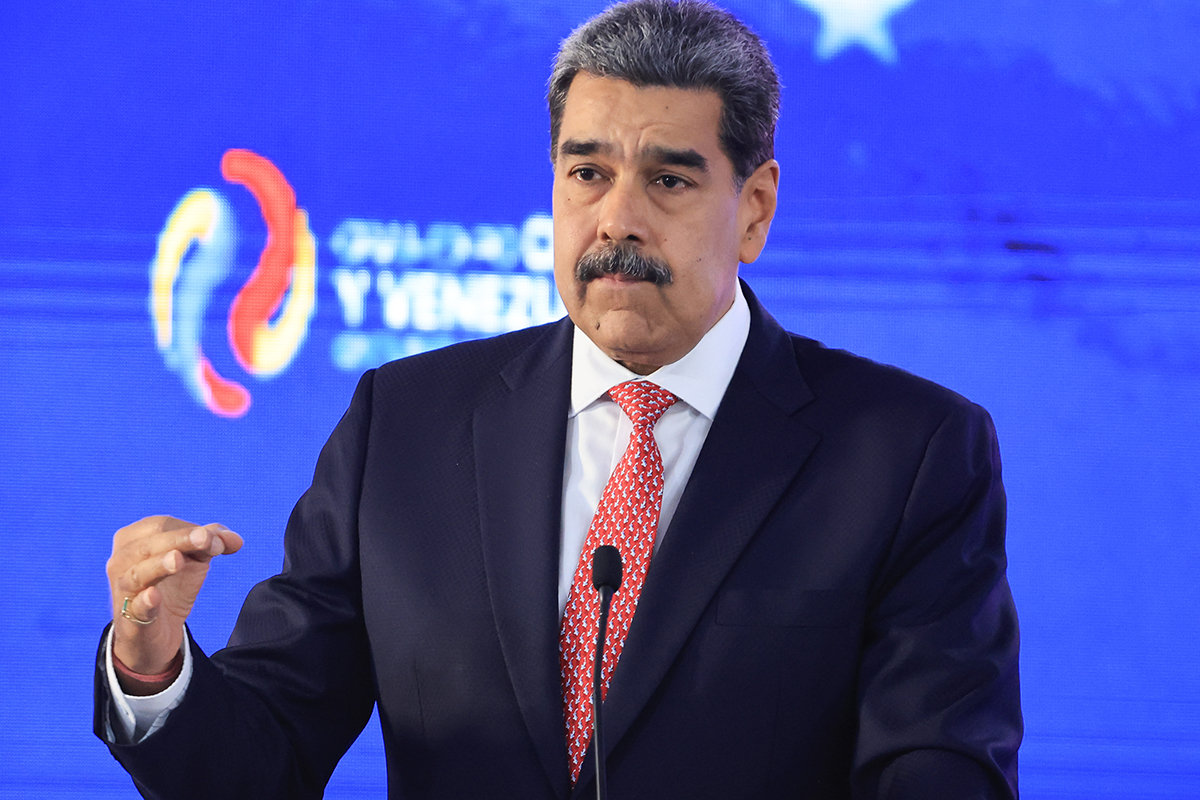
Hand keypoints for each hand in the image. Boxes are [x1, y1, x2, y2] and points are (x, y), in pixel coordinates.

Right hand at [107, 516, 243, 675]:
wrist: (157, 633)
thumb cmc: (172, 587)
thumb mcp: (194, 560)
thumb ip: (213, 543)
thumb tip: (235, 539)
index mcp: (134, 539)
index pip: (161, 525)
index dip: (190, 529)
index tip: (218, 542)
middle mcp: (122, 561)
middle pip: (149, 544)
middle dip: (181, 540)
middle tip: (207, 540)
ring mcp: (123, 590)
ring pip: (138, 573)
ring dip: (159, 565)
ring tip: (178, 560)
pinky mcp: (130, 619)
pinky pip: (134, 607)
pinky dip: (144, 601)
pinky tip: (153, 596)